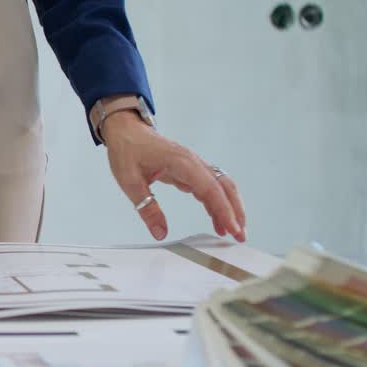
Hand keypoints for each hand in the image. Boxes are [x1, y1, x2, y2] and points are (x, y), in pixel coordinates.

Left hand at [100, 111, 246, 242]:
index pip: (210, 189)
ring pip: (221, 187)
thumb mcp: (130, 182)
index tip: (232, 229)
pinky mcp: (191, 170)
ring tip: (233, 232)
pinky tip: (217, 219)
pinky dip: (217, 203)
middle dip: (235, 211)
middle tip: (240, 235)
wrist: (126, 130)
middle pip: (224, 187)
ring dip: (230, 208)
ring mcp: (194, 165)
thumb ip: (147, 208)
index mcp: (181, 162)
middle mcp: (193, 162)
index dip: (223, 210)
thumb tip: (160, 233)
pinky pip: (210, 187)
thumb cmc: (127, 150)